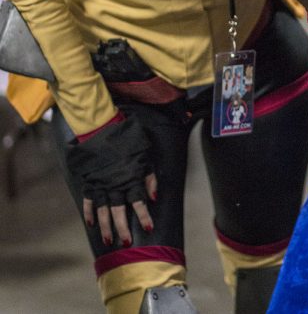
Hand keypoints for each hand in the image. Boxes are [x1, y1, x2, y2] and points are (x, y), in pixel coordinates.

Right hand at [67, 115, 155, 246]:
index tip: (149, 228)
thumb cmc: (127, 142)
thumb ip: (149, 178)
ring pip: (103, 211)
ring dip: (105, 226)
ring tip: (108, 240)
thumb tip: (154, 198)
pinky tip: (91, 224)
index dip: (144, 216)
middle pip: (119, 211)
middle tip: (126, 243)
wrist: (103, 130)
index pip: (139, 202)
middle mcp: (115, 185)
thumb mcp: (144, 156)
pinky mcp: (89, 182)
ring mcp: (100, 185)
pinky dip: (89, 213)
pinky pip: (88, 201)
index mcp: (130, 178)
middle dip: (123, 228)